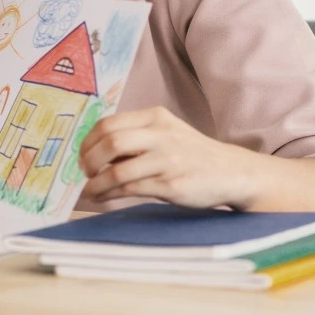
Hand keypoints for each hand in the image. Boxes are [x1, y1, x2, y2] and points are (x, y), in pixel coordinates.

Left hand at [80, 106, 257, 207]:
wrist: (233, 172)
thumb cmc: (191, 154)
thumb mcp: (166, 133)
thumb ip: (135, 137)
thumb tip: (91, 151)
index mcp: (155, 117)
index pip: (108, 124)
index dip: (88, 141)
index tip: (81, 155)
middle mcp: (162, 135)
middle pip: (110, 142)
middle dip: (89, 160)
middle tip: (84, 172)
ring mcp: (168, 160)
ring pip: (117, 170)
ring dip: (96, 183)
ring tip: (89, 190)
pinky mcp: (172, 184)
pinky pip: (130, 189)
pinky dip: (110, 194)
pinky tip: (103, 197)